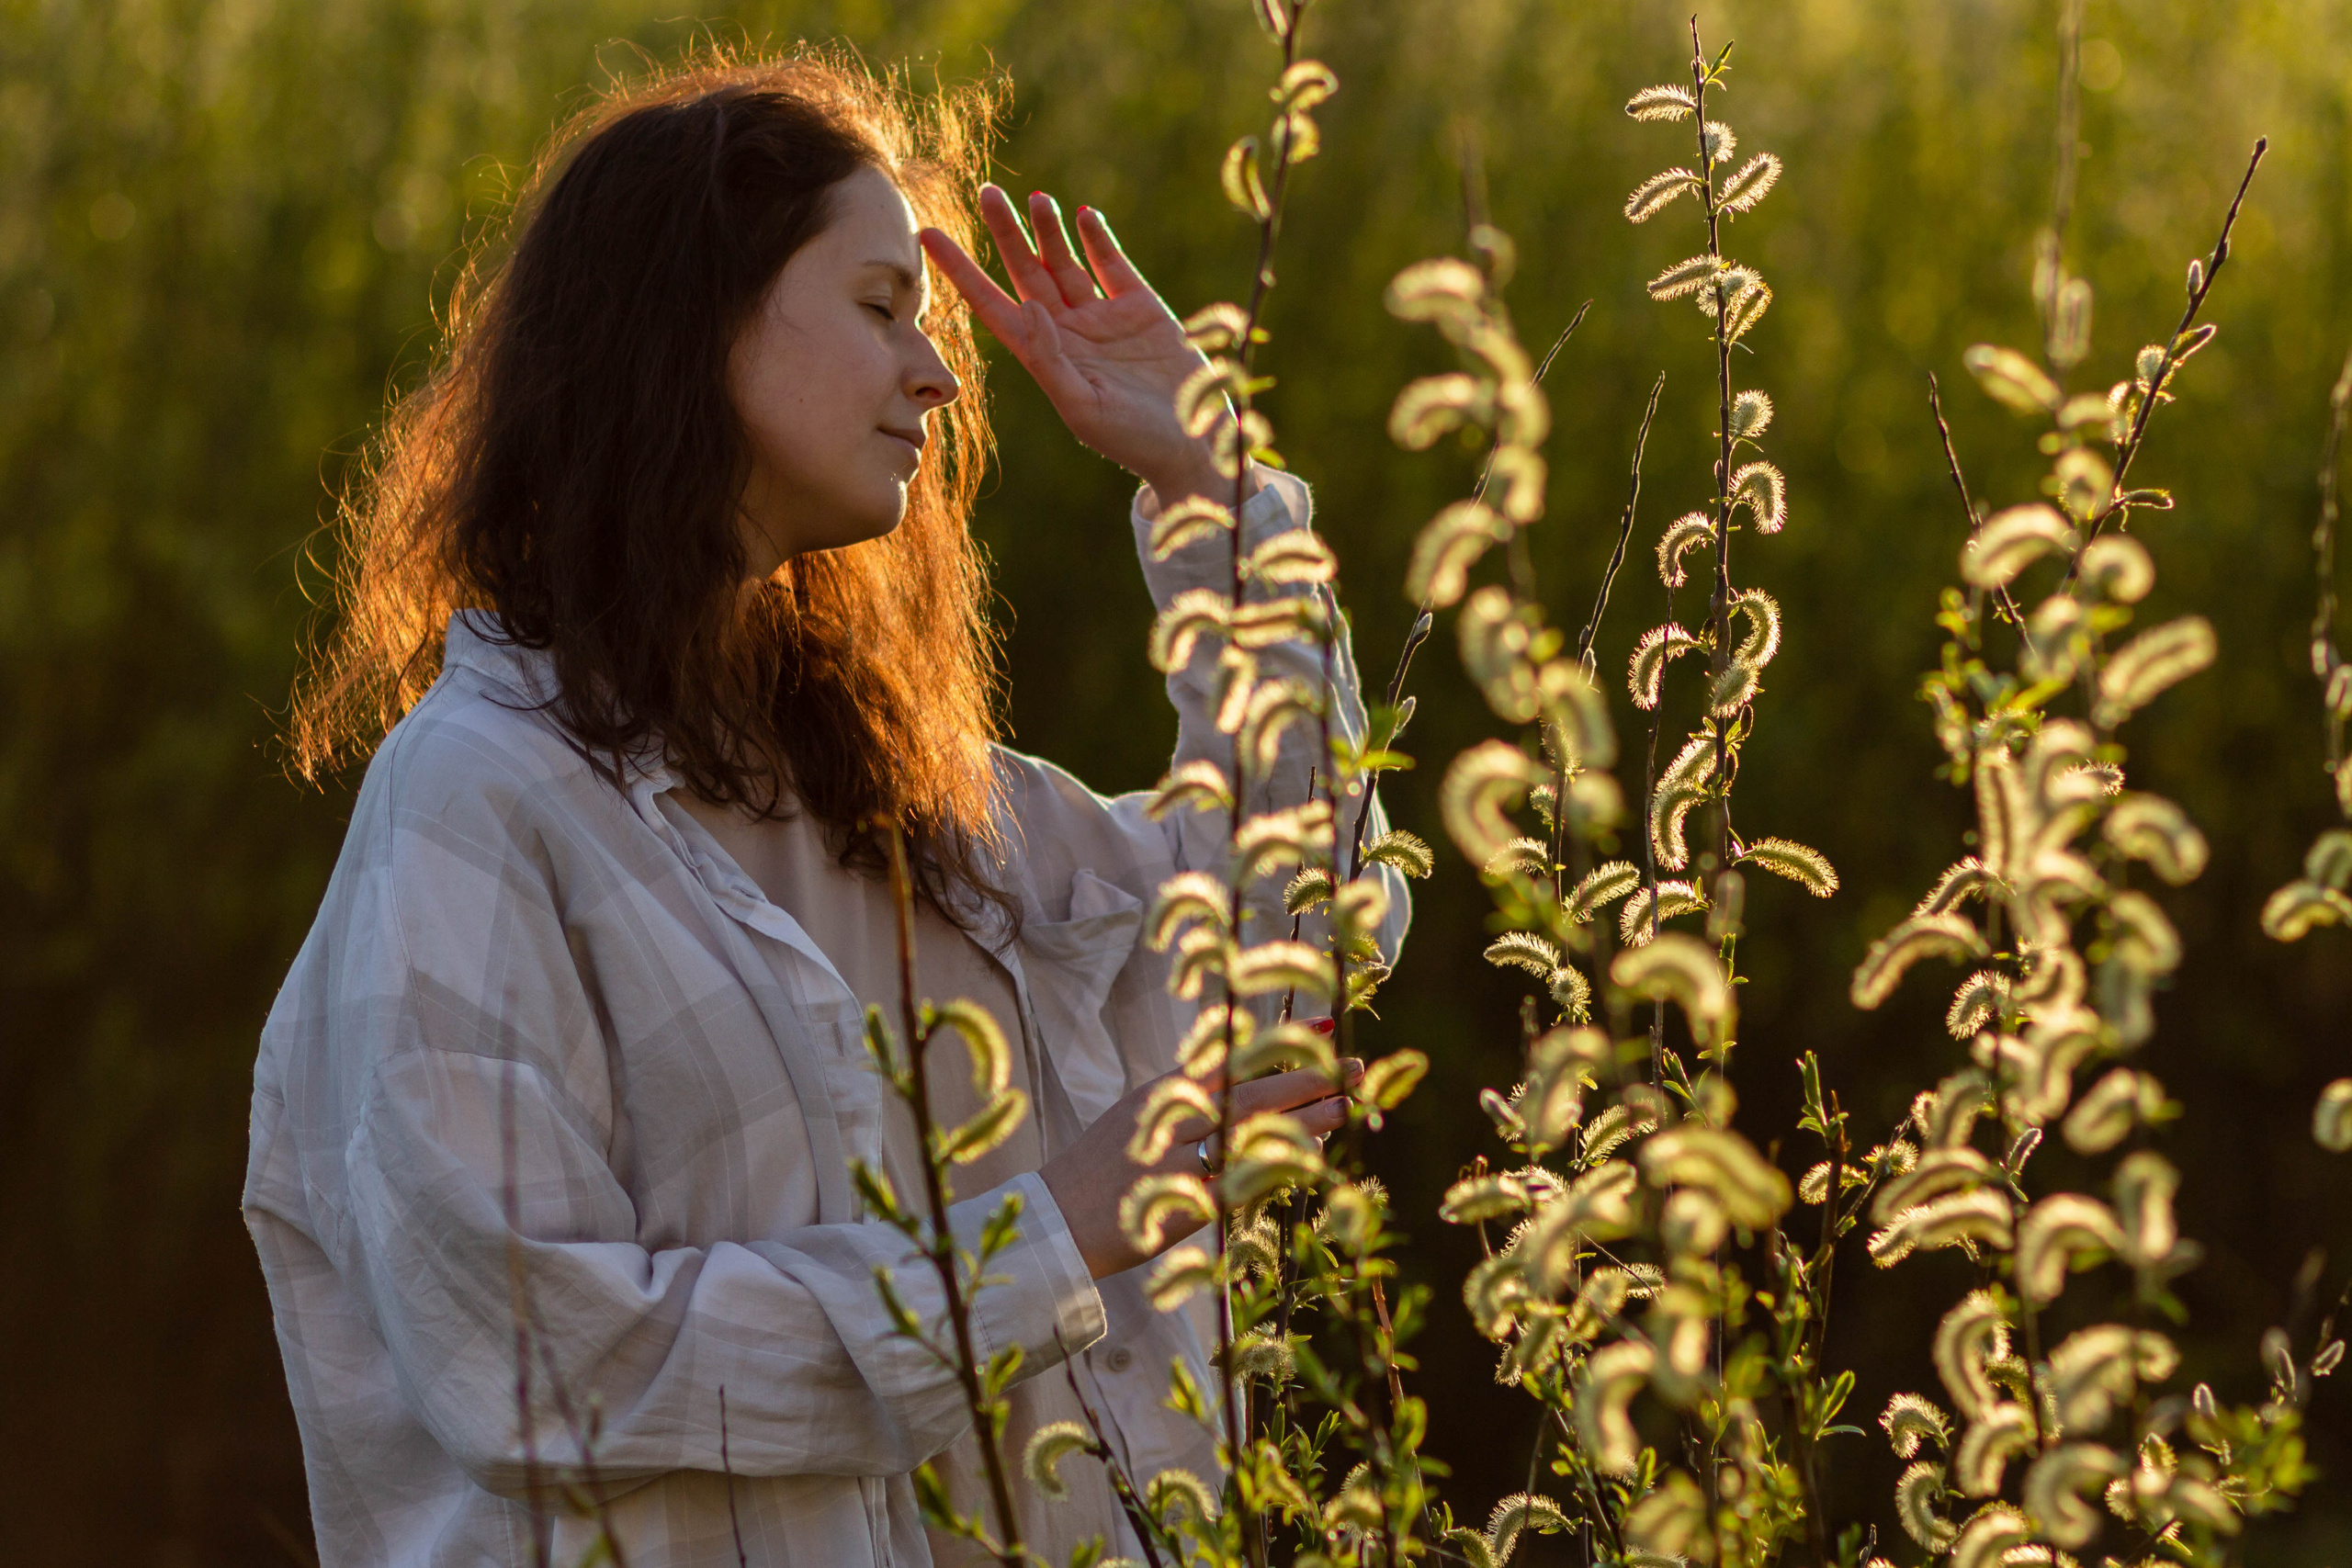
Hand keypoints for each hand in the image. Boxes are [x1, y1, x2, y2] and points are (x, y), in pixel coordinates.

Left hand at [920, 186, 1254, 511]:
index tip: (928, 236)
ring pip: (1066, 262)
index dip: (961, 271)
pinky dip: (1098, 240)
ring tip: (1035, 198)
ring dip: (1049, 230)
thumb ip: (1049, 359)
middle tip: (987, 192)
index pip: (991, 305)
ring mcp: (1103, 316)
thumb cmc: (1132, 439)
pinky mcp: (1141, 307)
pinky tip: (1083, 216)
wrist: (1192, 445)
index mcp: (1043, 356)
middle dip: (1006, 233)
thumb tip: (1027, 306)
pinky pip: (1113, 265)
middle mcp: (1067, 331)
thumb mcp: (1082, 407)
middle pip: (1027, 272)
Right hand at [1038, 1059, 1360, 1279]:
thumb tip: (1236, 1084)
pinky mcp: (1185, 1203)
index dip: (1281, 1043)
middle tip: (1355, 1066)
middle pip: (1252, 1090)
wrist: (1055, 1220)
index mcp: (1163, 1093)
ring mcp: (1180, 1159)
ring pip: (1254, 1130)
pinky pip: (1243, 1180)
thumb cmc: (1098, 1171)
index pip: (1232, 1058)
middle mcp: (1174, 1118)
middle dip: (1307, 1076)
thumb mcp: (1138, 1119)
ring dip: (1306, 1117)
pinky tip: (1311, 1158)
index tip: (1326, 1025)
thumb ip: (1185, 1103)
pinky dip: (1278, 1165)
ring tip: (1348, 1103)